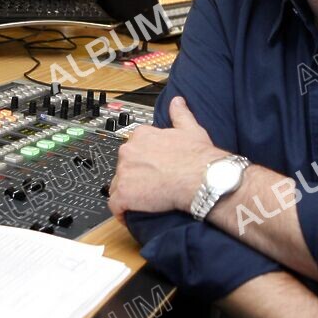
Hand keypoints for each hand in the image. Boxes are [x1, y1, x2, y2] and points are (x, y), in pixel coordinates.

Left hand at [108, 96, 224, 220]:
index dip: (142, 161)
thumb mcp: (190, 128)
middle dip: (133, 176)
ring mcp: (124, 173)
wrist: (202, 179)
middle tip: (149, 186)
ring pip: (118, 185)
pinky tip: (130, 216)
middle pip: (124, 166)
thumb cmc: (198, 157)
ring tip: (143, 202)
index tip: (150, 169)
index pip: (133, 149)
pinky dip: (121, 212)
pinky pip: (115, 206)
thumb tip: (177, 101)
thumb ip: (179, 114)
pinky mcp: (124, 194)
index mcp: (142, 135)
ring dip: (127, 194)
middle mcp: (129, 151)